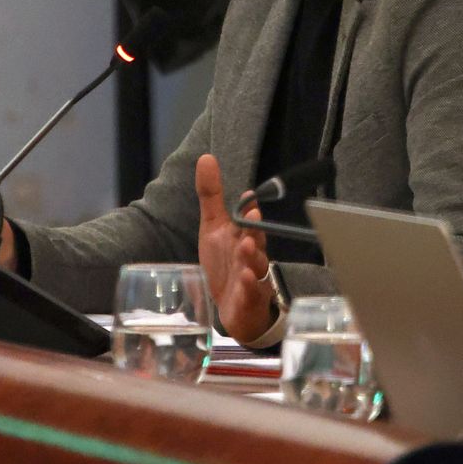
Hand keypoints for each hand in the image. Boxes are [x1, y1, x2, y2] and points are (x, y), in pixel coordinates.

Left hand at [194, 154, 274, 344]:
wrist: (232, 306)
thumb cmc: (226, 262)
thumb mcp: (213, 227)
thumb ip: (211, 195)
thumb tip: (206, 158)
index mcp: (243, 236)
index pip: (248, 221)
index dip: (249, 211)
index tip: (248, 199)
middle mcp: (251, 255)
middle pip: (256, 241)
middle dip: (254, 231)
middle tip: (251, 219)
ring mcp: (252, 277)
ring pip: (255, 265)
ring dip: (252, 256)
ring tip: (246, 247)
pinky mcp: (248, 299)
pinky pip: (251, 292)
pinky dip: (249, 286)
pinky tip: (245, 279)